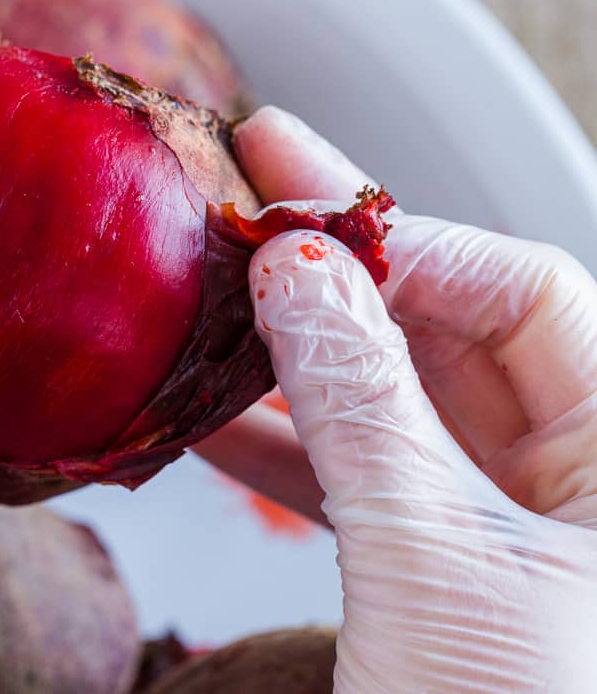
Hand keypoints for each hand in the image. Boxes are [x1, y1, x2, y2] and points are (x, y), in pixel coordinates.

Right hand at [235, 106, 596, 690]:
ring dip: (294, 358)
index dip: (403, 240)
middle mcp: (582, 480)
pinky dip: (285, 446)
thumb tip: (297, 275)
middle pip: (451, 332)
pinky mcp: (440, 574)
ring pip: (394, 404)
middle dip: (340, 272)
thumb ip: (363, 404)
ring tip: (207, 301)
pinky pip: (362, 479)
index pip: (521, 292)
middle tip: (248, 192)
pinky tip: (212, 416)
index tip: (295, 203)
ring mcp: (506, 529)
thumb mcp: (436, 560)